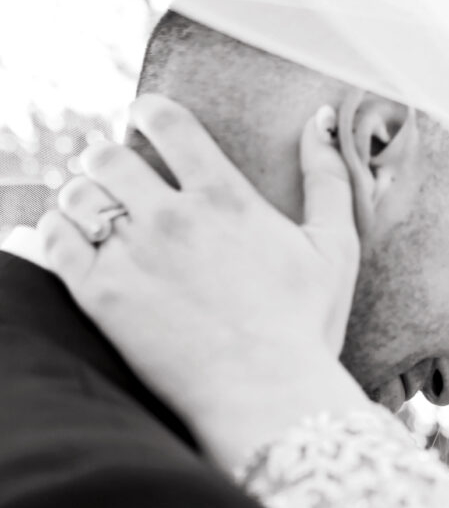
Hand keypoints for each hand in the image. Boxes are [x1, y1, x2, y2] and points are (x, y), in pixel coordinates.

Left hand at [33, 94, 367, 469]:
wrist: (267, 395)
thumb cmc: (307, 325)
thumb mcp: (335, 248)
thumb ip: (329, 179)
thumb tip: (321, 120)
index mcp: (225, 198)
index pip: (167, 122)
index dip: (150, 112)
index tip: (147, 119)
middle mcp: (171, 217)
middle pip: (108, 154)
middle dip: (108, 158)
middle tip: (119, 177)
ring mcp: (132, 257)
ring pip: (77, 195)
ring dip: (84, 197)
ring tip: (99, 214)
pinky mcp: (102, 296)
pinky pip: (55, 241)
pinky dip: (58, 233)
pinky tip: (76, 243)